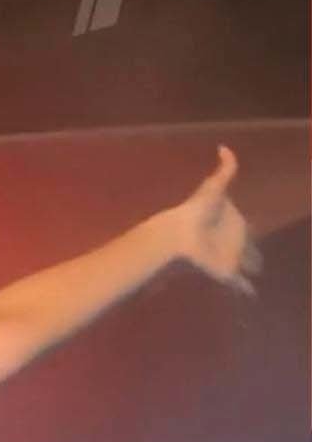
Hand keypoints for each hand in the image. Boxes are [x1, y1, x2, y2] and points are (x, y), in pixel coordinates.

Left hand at [153, 145, 261, 295]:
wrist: (180, 236)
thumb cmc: (197, 211)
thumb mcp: (213, 187)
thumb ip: (224, 170)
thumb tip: (223, 146)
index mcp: (234, 223)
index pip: (248, 229)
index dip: (252, 232)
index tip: (256, 234)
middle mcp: (235, 242)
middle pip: (248, 249)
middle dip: (253, 254)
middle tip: (260, 262)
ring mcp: (231, 259)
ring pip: (246, 266)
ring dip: (251, 271)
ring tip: (258, 276)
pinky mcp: (227, 274)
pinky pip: (241, 285)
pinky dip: (247, 290)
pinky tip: (253, 296)